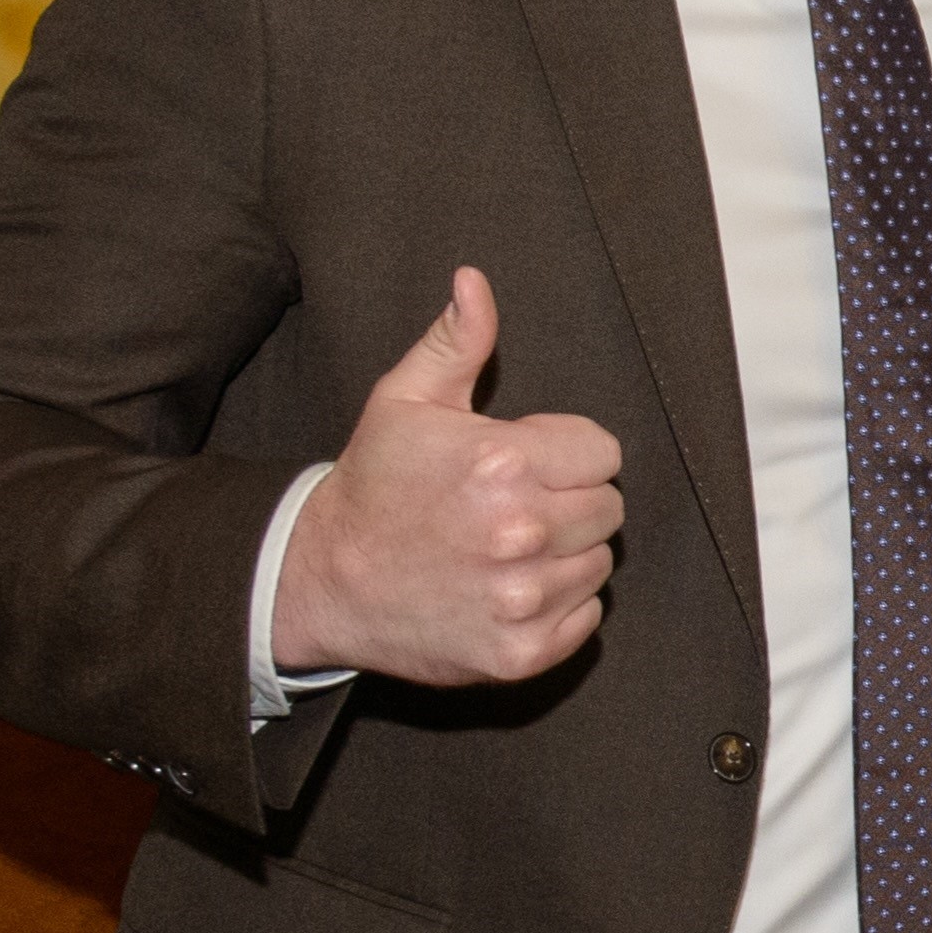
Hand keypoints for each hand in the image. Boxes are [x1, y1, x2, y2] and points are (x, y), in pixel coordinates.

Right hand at [270, 268, 621, 684]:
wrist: (322, 580)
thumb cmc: (373, 484)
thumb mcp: (406, 400)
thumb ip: (457, 341)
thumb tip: (474, 280)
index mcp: (501, 464)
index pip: (604, 453)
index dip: (568, 452)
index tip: (527, 460)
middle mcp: (518, 534)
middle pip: (609, 509)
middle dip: (571, 500)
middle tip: (515, 505)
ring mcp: (520, 599)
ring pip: (599, 564)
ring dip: (566, 555)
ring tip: (507, 548)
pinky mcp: (519, 652)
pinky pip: (586, 619)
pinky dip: (559, 607)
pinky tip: (509, 588)